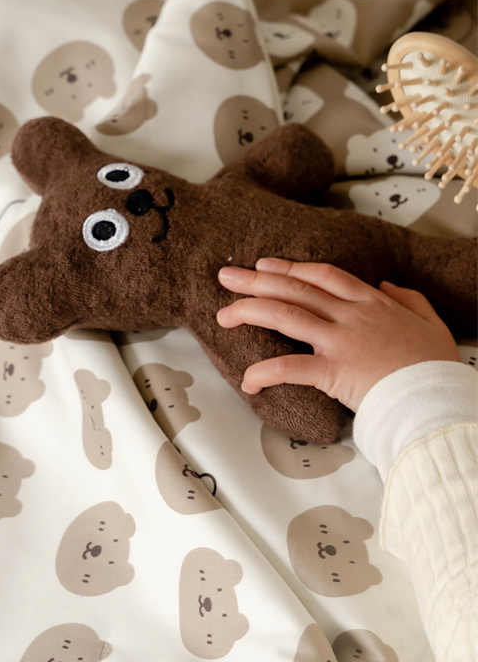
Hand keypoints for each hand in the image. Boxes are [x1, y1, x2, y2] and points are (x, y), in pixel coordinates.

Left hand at [216, 258, 460, 410]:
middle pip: (294, 289)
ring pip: (285, 316)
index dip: (289, 266)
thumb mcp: (432, 323)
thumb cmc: (435, 366)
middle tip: (226, 276)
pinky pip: (290, 367)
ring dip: (249, 312)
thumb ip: (410, 301)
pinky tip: (248, 379)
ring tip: (223, 315)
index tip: (263, 264)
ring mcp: (340, 341)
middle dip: (255, 280)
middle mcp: (351, 315)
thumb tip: (388, 286)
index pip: (322, 275)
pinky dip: (264, 372)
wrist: (438, 397)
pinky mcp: (334, 371)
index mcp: (372, 302)